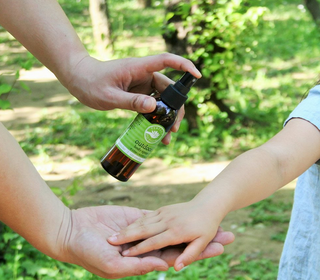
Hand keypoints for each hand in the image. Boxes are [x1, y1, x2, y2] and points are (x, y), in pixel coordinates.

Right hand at [58, 205, 232, 278]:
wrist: (71, 232)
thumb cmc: (87, 252)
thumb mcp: (112, 265)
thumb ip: (138, 266)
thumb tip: (164, 265)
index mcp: (144, 261)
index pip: (178, 257)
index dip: (199, 253)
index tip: (221, 248)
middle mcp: (147, 249)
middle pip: (182, 244)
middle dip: (204, 241)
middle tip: (228, 234)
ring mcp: (144, 232)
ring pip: (174, 230)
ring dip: (194, 227)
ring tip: (215, 221)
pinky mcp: (137, 219)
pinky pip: (160, 218)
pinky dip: (174, 216)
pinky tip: (189, 212)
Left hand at [65, 53, 200, 143]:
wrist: (79, 79)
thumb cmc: (90, 83)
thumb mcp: (109, 96)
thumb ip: (131, 101)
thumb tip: (155, 107)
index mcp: (138, 68)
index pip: (166, 61)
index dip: (183, 66)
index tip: (197, 75)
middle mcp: (143, 75)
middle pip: (168, 88)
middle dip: (175, 109)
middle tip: (174, 129)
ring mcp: (141, 85)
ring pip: (162, 99)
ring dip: (166, 117)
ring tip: (166, 137)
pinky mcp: (137, 93)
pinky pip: (152, 105)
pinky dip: (156, 117)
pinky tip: (155, 131)